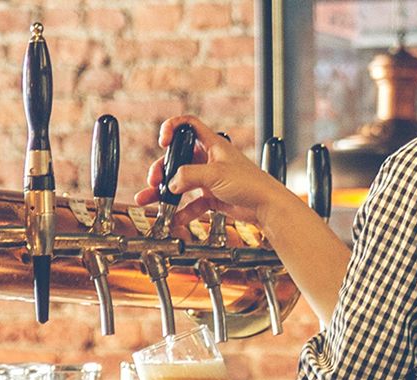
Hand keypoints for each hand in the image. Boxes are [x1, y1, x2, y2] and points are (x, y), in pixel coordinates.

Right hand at [133, 115, 303, 235]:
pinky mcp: (213, 197)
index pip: (188, 125)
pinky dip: (182, 211)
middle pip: (178, 159)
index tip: (162, 141)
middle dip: (162, 169)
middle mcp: (210, 159)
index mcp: (212, 144)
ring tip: (149, 199)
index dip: (173, 128)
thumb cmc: (251, 184)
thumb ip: (189, 176)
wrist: (267, 207)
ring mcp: (210, 179)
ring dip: (165, 192)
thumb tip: (170, 184)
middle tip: (154, 181)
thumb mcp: (215, 174)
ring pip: (181, 183)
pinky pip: (192, 203)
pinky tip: (173, 218)